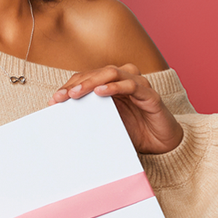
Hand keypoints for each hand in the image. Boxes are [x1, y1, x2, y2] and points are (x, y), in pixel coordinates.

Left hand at [47, 64, 182, 154]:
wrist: (163, 145)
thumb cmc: (136, 133)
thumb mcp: (107, 126)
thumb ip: (90, 120)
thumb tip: (64, 124)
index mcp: (111, 86)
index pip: (86, 79)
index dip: (69, 87)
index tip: (54, 101)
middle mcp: (123, 81)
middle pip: (96, 73)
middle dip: (76, 84)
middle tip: (61, 97)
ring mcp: (137, 85)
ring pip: (111, 73)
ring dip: (91, 82)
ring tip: (76, 93)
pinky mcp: (149, 95)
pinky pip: (130, 85)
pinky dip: (114, 87)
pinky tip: (101, 92)